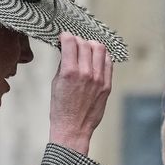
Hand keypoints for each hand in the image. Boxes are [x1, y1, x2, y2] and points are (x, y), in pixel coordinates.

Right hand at [49, 32, 113, 155]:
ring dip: (91, 46)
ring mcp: (99, 79)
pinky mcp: (107, 85)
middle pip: (86, 43)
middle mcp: (87, 73)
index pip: (71, 42)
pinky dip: (102, 57)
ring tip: (86, 50)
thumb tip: (67, 50)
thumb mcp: (56, 83)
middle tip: (74, 45)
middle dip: (78, 41)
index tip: (63, 37)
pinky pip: (108, 63)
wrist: (73, 129)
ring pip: (100, 50)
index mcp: (70, 72)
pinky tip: (96, 59)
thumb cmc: (61, 109)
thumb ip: (63, 65)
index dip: (66, 36)